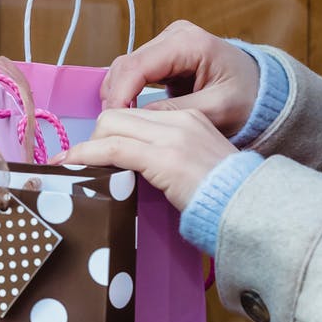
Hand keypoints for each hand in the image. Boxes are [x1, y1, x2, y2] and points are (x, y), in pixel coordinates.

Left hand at [50, 108, 237, 209]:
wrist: (248, 206)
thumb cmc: (223, 197)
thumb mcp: (193, 166)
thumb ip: (165, 158)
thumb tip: (128, 168)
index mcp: (188, 117)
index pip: (134, 115)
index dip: (107, 133)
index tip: (91, 151)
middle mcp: (179, 119)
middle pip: (116, 116)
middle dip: (93, 138)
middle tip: (82, 163)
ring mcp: (172, 136)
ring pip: (110, 126)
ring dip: (86, 148)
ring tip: (72, 166)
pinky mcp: (164, 157)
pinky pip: (113, 149)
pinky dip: (86, 156)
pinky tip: (72, 165)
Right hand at [102, 20, 259, 136]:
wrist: (260, 89)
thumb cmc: (246, 97)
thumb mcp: (217, 109)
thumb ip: (178, 112)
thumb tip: (139, 118)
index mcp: (190, 43)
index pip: (139, 65)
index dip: (120, 94)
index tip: (112, 121)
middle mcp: (174, 36)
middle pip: (126, 65)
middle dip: (115, 97)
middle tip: (110, 129)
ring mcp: (166, 44)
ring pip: (124, 69)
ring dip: (116, 96)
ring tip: (117, 125)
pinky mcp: (161, 57)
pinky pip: (132, 73)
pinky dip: (124, 93)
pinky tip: (126, 114)